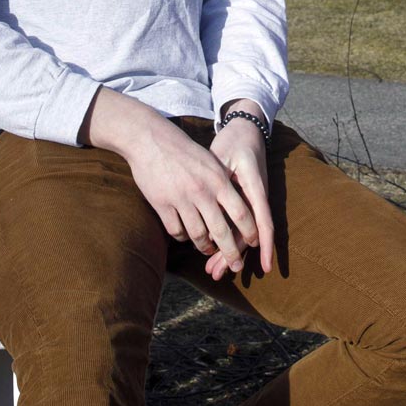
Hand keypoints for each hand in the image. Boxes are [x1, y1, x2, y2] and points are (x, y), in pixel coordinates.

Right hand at [83, 89, 256, 273]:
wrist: (151, 140)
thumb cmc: (184, 151)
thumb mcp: (211, 161)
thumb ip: (223, 184)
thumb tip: (237, 208)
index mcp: (219, 180)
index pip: (241, 213)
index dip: (250, 232)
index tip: (254, 243)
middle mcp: (202, 192)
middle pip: (222, 231)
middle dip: (231, 252)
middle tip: (236, 265)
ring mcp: (181, 199)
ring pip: (198, 235)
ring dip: (205, 247)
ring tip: (208, 250)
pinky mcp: (162, 204)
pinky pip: (176, 231)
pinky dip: (183, 238)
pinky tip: (186, 238)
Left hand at [209, 112, 274, 277]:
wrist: (245, 130)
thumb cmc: (234, 142)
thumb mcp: (223, 158)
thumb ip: (218, 181)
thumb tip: (210, 208)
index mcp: (255, 187)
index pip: (263, 221)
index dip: (265, 246)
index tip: (266, 268)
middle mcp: (258, 198)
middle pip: (250, 234)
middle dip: (235, 256)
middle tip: (217, 274)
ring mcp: (252, 201)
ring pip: (243, 232)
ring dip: (228, 251)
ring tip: (212, 270)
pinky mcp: (245, 202)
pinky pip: (238, 224)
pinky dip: (226, 238)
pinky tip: (213, 251)